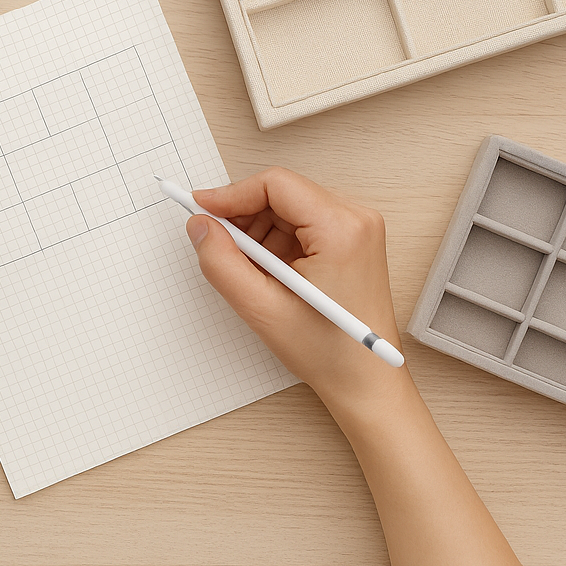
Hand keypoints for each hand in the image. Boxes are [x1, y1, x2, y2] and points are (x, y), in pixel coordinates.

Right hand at [186, 167, 413, 418]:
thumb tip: (200, 225)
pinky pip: (302, 223)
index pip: (275, 184)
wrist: (365, 380)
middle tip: (217, 242)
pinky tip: (269, 272)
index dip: (231, 193)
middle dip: (243, 215)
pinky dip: (276, 241)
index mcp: (341, 229)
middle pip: (282, 192)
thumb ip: (222, 262)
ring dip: (259, 231)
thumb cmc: (328, 351)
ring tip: (250, 270)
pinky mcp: (352, 240)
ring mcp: (357, 228)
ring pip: (288, 207)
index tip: (200, 208)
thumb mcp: (262, 309)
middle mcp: (356, 218)